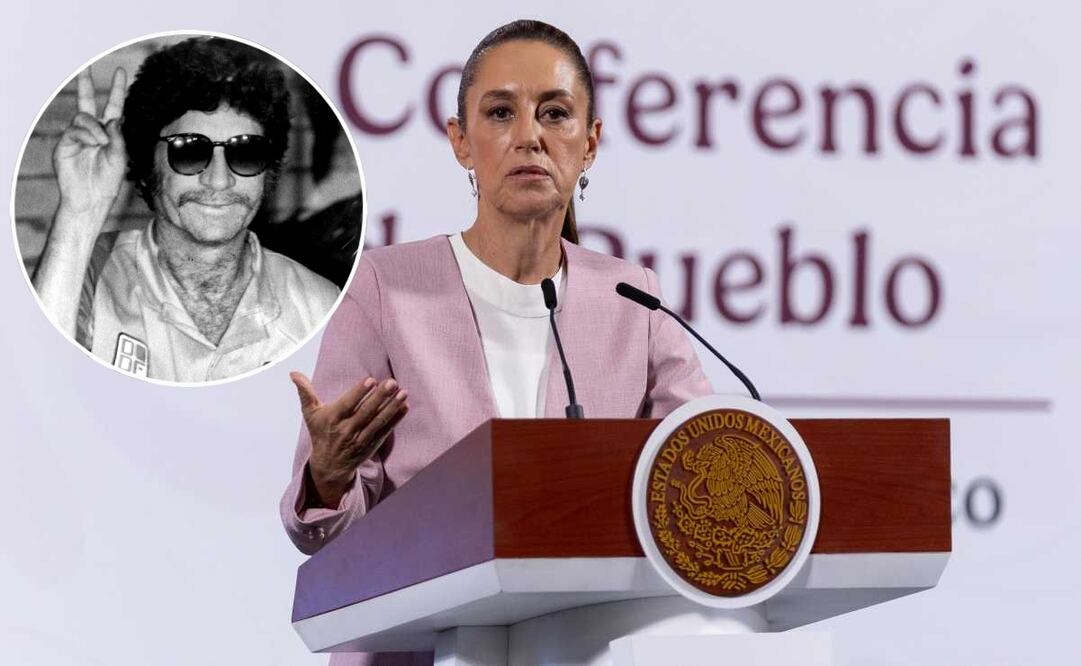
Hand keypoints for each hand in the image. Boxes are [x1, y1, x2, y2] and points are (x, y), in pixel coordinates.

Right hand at [53, 66, 127, 219]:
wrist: (92, 199)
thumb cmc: (107, 181)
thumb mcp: (120, 158)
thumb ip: (119, 138)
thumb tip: (114, 119)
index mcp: (108, 133)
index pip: (113, 107)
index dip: (117, 90)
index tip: (121, 72)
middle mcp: (91, 131)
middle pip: (87, 102)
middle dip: (86, 84)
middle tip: (87, 66)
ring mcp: (76, 136)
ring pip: (83, 117)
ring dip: (96, 128)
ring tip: (102, 143)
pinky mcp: (65, 144)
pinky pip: (75, 130)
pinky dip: (87, 135)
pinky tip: (95, 143)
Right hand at [291, 372, 408, 507]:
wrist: (329, 466)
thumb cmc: (320, 434)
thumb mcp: (311, 414)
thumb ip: (305, 392)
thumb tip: (293, 373)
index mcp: (332, 420)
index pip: (347, 404)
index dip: (359, 393)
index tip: (371, 380)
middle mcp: (347, 430)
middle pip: (366, 412)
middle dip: (380, 397)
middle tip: (392, 383)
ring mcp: (361, 439)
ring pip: (378, 421)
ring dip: (392, 407)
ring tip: (403, 393)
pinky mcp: (372, 445)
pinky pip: (385, 431)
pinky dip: (396, 419)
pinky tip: (405, 406)